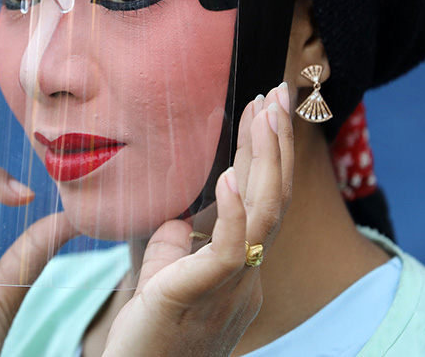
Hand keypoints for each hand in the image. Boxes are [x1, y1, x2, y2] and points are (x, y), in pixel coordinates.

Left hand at [101, 85, 293, 356]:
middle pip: (270, 200)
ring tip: (264, 112)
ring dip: (265, 160)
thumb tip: (179, 217)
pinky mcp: (197, 297)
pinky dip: (231, 211)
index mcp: (238, 271)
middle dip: (276, 142)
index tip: (262, 110)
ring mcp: (228, 289)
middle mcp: (244, 277)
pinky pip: (226, 251)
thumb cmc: (146, 336)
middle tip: (278, 92)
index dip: (263, 154)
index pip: (259, 202)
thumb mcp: (164, 279)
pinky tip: (230, 173)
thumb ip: (176, 246)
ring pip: (261, 216)